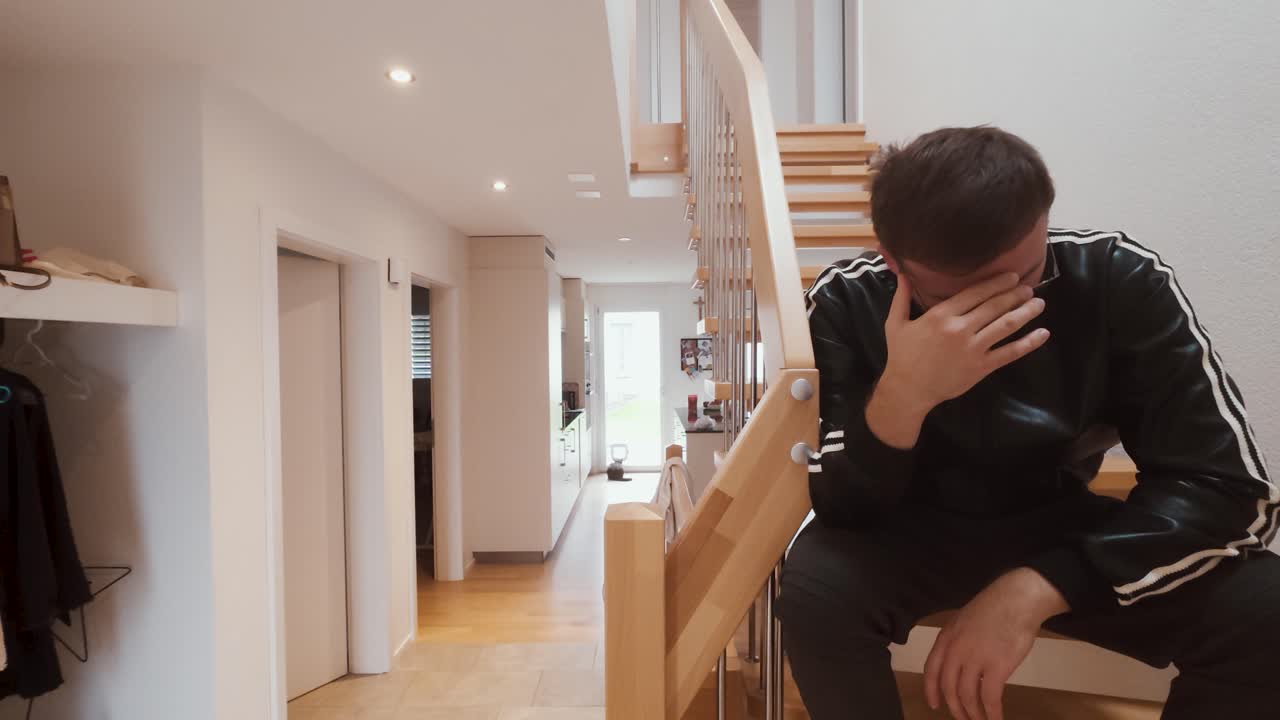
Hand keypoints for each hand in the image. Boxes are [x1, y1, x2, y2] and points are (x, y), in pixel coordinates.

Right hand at [866, 272, 1049, 448]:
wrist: (908, 390)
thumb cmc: (901, 356)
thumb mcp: (895, 324)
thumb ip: (901, 298)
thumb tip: (902, 274)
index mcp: (941, 315)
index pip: (975, 293)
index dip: (996, 283)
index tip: (1012, 276)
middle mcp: (960, 329)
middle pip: (994, 306)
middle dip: (1015, 295)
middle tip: (1029, 288)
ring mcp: (973, 348)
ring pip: (1005, 325)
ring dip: (1025, 312)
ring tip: (1039, 303)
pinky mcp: (981, 367)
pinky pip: (1010, 352)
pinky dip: (1029, 343)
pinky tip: (1042, 334)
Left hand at [923, 568, 1069, 719]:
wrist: (1017, 600)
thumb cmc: (995, 608)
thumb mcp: (964, 620)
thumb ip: (958, 641)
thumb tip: (960, 663)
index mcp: (946, 638)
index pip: (931, 670)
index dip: (931, 690)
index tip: (934, 705)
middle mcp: (956, 650)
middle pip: (949, 688)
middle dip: (955, 707)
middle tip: (963, 717)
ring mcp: (975, 659)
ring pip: (967, 696)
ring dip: (973, 713)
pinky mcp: (997, 667)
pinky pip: (990, 698)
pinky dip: (992, 713)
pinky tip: (996, 718)